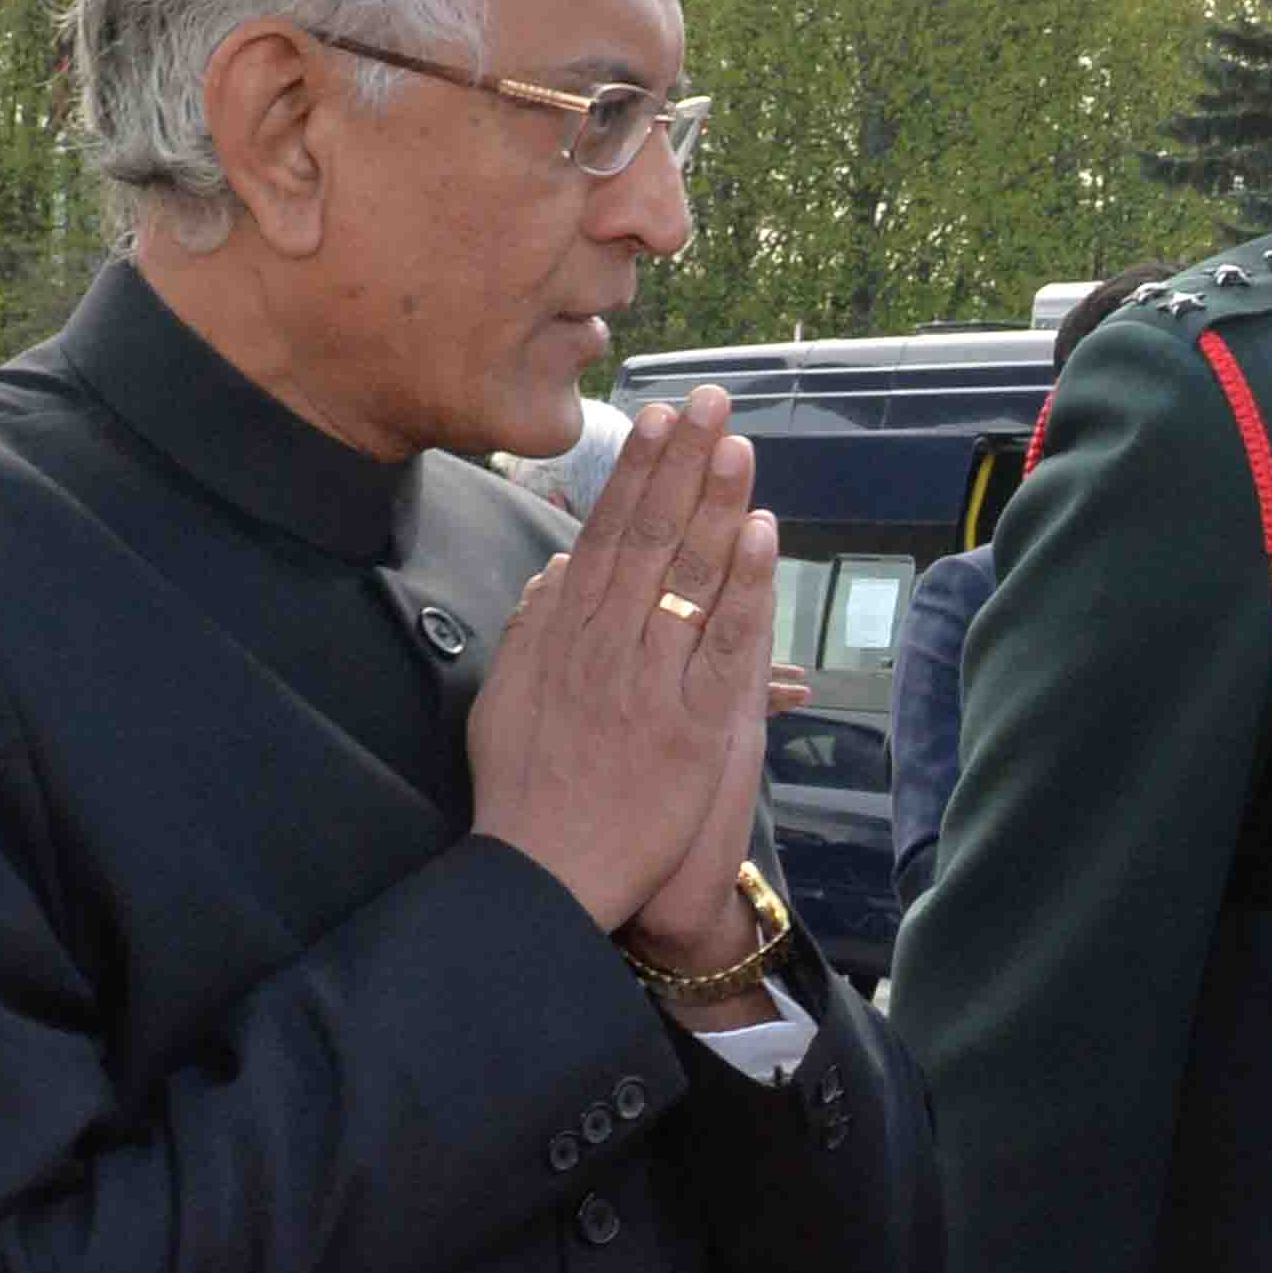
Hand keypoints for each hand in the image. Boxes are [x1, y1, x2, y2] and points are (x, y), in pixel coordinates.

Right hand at [466, 386, 782, 933]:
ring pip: (688, 576)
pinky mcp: (690, 725)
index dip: (637, 472)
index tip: (658, 420)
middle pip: (650, 536)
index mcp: (563, 632)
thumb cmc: (525, 789)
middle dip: (682, 464)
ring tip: (740, 445)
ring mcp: (648, 680)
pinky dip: (745, 587)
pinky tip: (763, 537)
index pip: (606, 533)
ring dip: (717, 505)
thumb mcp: (508, 694)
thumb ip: (535, 626)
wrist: (543, 871)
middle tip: (711, 401)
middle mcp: (604, 643)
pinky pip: (724, 643)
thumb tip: (561, 570)